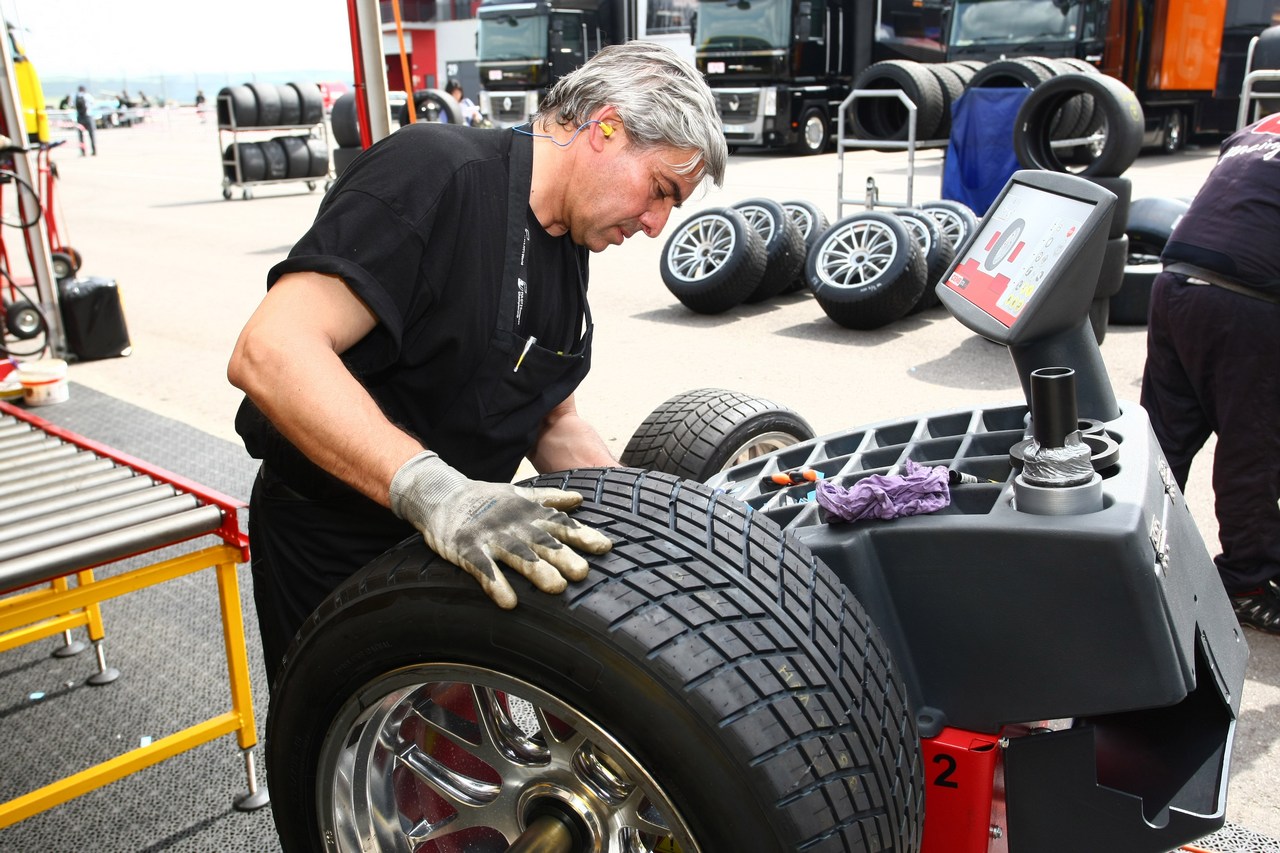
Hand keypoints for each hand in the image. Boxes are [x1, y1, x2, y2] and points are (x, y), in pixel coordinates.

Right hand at [390, 451, 611, 607]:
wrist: (441, 494)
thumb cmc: (486, 501)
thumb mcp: (520, 496)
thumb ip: (550, 500)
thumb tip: (579, 499)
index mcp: (529, 515)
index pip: (560, 525)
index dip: (582, 536)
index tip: (604, 547)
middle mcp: (515, 526)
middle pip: (543, 542)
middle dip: (563, 556)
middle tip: (583, 572)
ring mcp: (491, 538)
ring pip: (517, 556)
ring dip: (537, 571)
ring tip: (556, 588)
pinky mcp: (468, 550)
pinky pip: (483, 569)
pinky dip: (495, 584)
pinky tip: (508, 601)